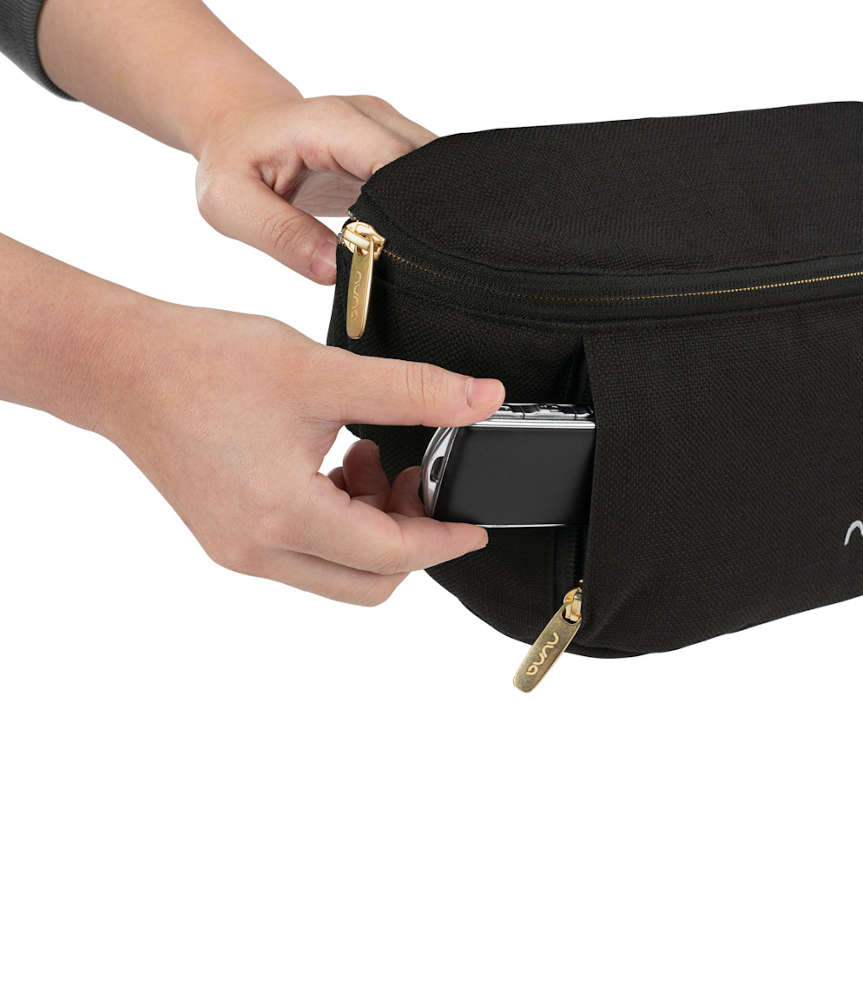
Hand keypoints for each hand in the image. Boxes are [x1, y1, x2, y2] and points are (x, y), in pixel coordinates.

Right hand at [106, 304, 502, 604]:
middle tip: (416, 478)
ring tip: (369, 456)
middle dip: (409, 539)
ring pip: (338, 571)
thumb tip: (482, 398)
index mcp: (283, 517)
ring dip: (372, 527)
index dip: (443, 541)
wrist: (119, 366)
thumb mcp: (323, 372)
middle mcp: (258, 550)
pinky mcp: (229, 537)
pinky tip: (336, 462)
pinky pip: (306, 553)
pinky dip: (338, 521)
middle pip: (368, 582)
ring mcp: (239, 550)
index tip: (474, 527)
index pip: (391, 556)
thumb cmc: (203, 363)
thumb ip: (413, 391)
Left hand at [193, 96, 434, 283]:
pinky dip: (425, 213)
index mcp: (330, 123)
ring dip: (430, 215)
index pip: (394, 161)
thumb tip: (336, 270)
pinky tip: (412, 244)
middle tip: (416, 269)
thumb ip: (282, 236)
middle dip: (426, 216)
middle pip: (426, 166)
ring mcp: (390, 128)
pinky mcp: (398, 148)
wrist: (239, 129)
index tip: (399, 256)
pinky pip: (428, 180)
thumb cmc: (232, 167)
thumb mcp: (229, 205)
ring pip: (436, 172)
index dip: (406, 209)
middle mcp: (371, 116)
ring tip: (413, 259)